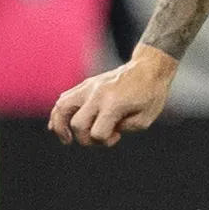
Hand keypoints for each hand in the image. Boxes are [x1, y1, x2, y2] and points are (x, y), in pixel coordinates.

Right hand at [50, 45, 176, 145]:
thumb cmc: (150, 95)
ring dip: (60, 127)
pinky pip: (63, 99)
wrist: (148, 68)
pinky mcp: (85, 84)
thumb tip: (103, 131)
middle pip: (77, 124)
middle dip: (86, 139)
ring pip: (61, 108)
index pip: (97, 132)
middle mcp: (97, 94)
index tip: (117, 135)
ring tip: (66, 139)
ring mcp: (89, 87)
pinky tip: (57, 125)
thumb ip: (124, 129)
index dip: (106, 141)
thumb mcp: (145, 119)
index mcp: (114, 103)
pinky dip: (58, 113)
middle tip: (100, 137)